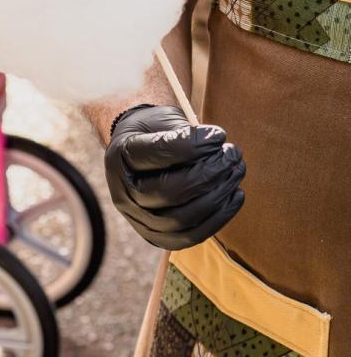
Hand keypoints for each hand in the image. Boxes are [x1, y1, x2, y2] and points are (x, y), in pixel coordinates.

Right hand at [105, 105, 244, 249]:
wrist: (137, 154)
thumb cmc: (155, 131)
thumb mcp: (162, 120)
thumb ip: (185, 132)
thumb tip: (217, 148)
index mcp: (120, 155)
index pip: (158, 152)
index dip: (194, 145)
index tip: (219, 135)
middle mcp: (123, 191)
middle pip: (169, 191)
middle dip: (209, 174)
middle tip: (233, 155)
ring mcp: (137, 219)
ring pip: (181, 218)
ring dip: (218, 196)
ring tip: (236, 172)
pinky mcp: (156, 236)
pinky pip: (190, 236)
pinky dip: (219, 218)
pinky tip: (236, 196)